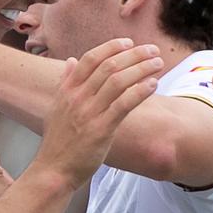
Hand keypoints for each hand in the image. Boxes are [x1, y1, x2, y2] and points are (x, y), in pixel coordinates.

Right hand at [28, 39, 163, 186]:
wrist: (54, 169)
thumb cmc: (59, 141)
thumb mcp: (56, 107)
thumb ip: (65, 82)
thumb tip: (73, 61)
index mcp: (67, 90)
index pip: (90, 59)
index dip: (111, 47)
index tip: (129, 42)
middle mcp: (77, 98)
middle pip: (109, 66)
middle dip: (134, 55)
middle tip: (152, 50)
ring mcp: (89, 113)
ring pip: (118, 81)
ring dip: (141, 69)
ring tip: (158, 64)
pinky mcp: (101, 130)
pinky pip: (123, 105)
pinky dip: (140, 92)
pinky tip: (153, 85)